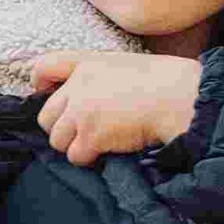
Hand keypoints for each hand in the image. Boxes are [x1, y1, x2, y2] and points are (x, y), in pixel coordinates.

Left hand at [30, 52, 201, 164]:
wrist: (183, 99)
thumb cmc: (166, 83)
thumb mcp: (126, 65)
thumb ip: (99, 76)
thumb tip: (81, 98)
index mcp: (88, 64)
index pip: (43, 67)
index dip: (39, 84)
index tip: (46, 93)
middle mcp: (79, 86)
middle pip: (46, 116)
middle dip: (61, 128)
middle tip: (85, 132)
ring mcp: (82, 112)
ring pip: (57, 140)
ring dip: (76, 146)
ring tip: (101, 142)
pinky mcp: (91, 135)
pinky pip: (75, 156)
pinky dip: (89, 159)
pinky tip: (108, 151)